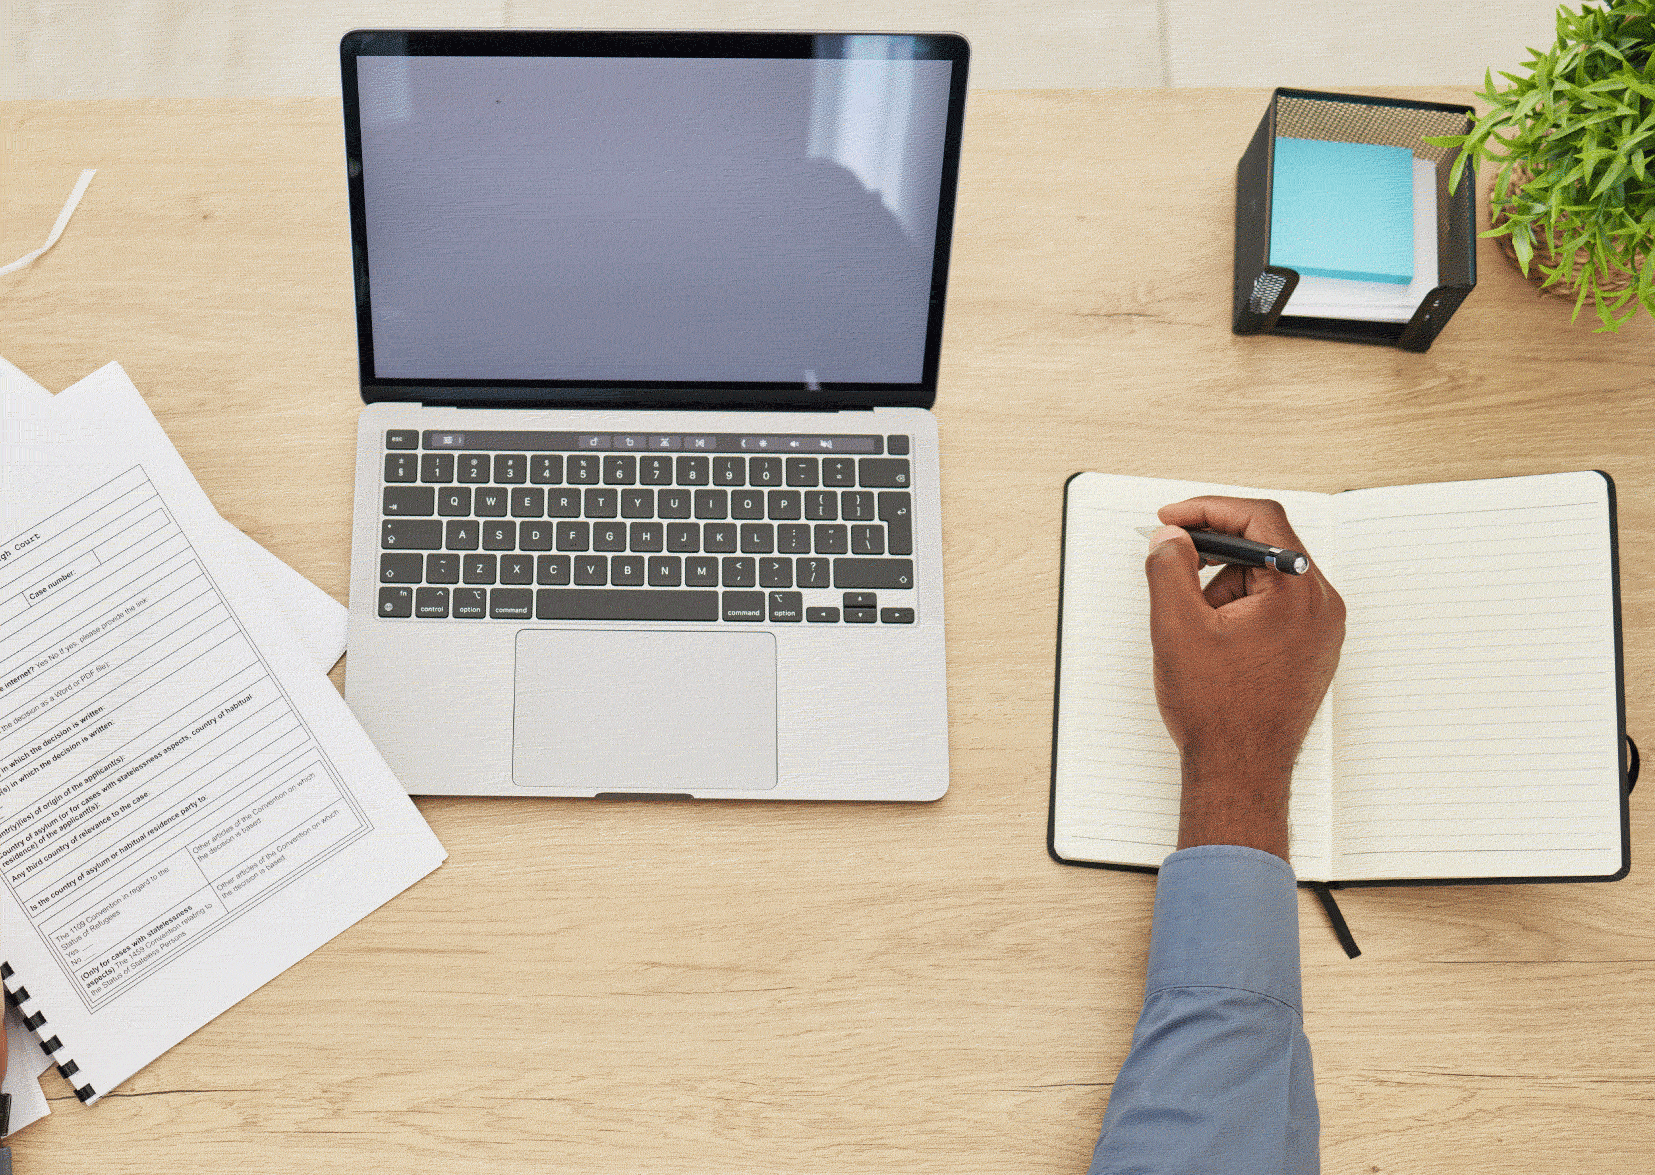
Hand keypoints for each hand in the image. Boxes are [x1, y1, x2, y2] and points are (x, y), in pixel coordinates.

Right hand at [1144, 496, 1344, 858]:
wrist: (1240, 771)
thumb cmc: (1218, 711)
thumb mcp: (1176, 627)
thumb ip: (1168, 568)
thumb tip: (1170, 538)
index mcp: (1296, 591)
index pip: (1259, 519)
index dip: (1207, 510)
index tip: (1172, 520)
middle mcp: (1321, 605)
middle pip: (1267, 546)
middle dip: (1212, 551)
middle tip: (1172, 559)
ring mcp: (1322, 629)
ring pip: (1269, 576)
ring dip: (1225, 584)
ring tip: (1196, 627)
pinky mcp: (1313, 648)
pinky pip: (1277, 605)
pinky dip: (1241, 607)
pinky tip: (1215, 641)